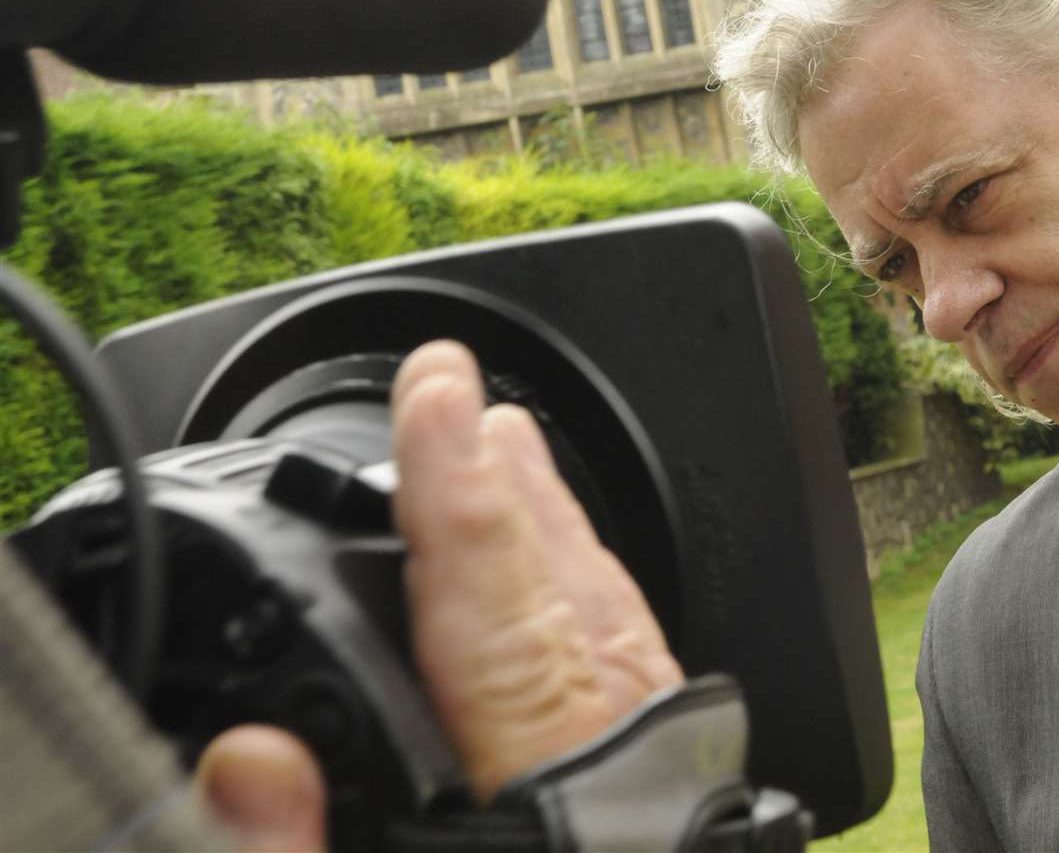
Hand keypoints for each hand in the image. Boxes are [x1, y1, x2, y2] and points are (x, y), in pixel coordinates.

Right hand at [200, 340, 682, 848]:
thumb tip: (249, 761)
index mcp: (549, 809)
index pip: (496, 620)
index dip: (460, 500)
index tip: (439, 398)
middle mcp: (613, 774)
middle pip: (560, 597)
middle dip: (505, 488)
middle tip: (459, 394)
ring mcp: (651, 782)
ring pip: (606, 620)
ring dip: (549, 526)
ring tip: (508, 447)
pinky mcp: (664, 803)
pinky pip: (630, 664)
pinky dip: (590, 596)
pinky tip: (569, 574)